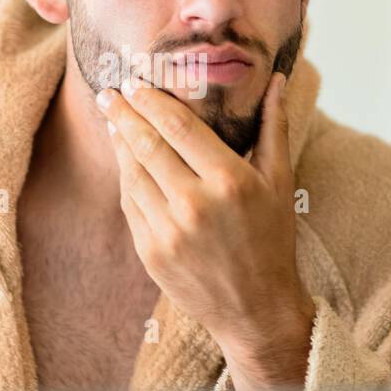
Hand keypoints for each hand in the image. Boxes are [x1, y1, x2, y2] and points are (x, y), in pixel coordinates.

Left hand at [97, 71, 315, 390]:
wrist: (256, 311)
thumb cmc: (272, 241)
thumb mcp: (281, 182)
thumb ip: (274, 126)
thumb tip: (275, 79)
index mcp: (230, 181)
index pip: (179, 126)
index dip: (152, 101)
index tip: (134, 82)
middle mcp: (195, 204)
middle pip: (147, 145)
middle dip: (124, 114)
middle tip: (109, 92)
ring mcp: (168, 231)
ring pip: (132, 174)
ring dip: (120, 143)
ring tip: (113, 120)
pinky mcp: (150, 253)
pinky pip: (130, 204)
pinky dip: (125, 178)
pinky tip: (125, 160)